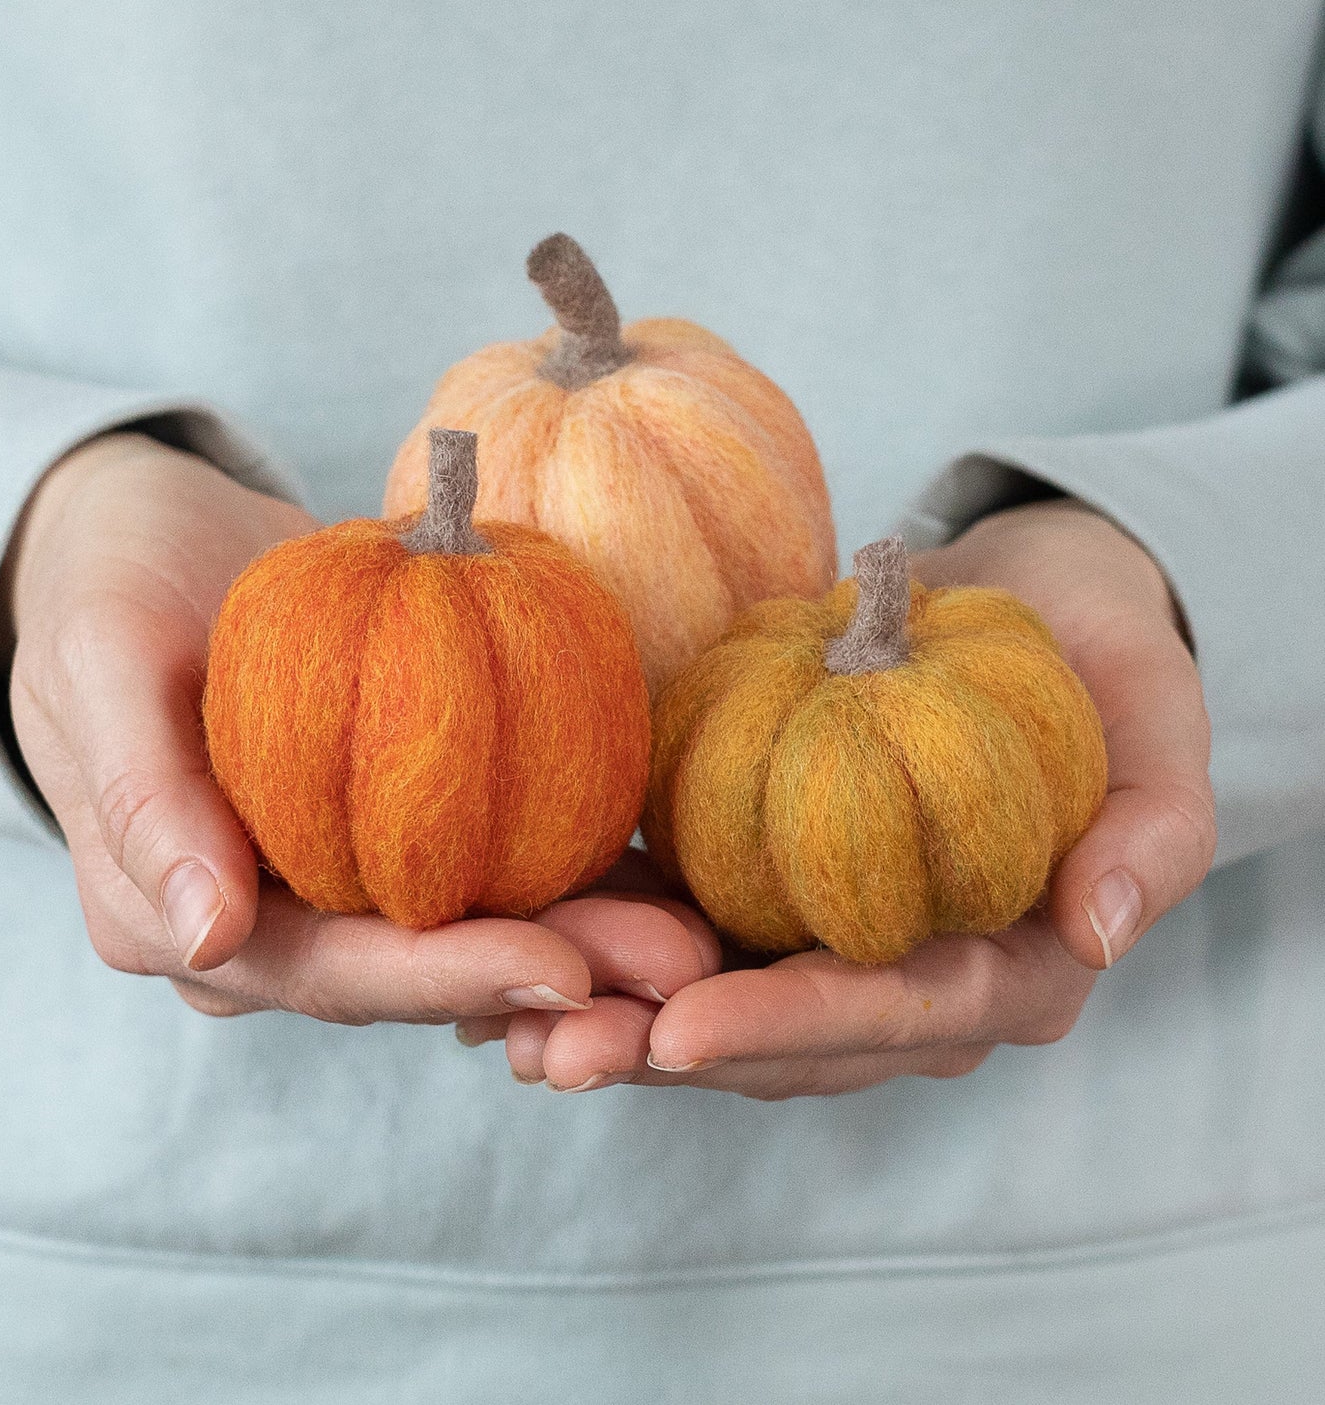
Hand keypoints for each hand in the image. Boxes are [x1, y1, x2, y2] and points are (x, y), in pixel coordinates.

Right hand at [6, 434, 709, 1022]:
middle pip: (423, 973)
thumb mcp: (100, 664)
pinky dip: (578, 876)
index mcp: (190, 919)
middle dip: (551, 980)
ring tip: (698, 946)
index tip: (558, 967)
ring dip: (588, 943)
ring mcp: (343, 887)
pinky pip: (495, 865)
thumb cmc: (112, 585)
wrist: (155, 538)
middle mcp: (276, 928)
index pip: (329, 970)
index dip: (443, 976)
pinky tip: (666, 880)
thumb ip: (142, 801)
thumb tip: (204, 938)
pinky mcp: (401, 835)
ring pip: (474, 932)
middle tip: (676, 976)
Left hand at [499, 499, 1216, 1096]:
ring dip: (609, 1016)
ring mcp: (823, 939)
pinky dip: (601, 939)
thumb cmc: (1096, 660)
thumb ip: (1150, 836)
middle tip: (548, 1053)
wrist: (1020, 603)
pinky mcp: (759, 883)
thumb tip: (1097, 932)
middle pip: (782, 1037)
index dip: (790, 1028)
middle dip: (665, 1051)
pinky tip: (512, 944)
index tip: (680, 1034)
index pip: (895, 1017)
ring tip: (499, 1025)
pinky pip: (677, 923)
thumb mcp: (1157, 728)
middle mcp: (905, 979)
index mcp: (1004, 969)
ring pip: (712, 999)